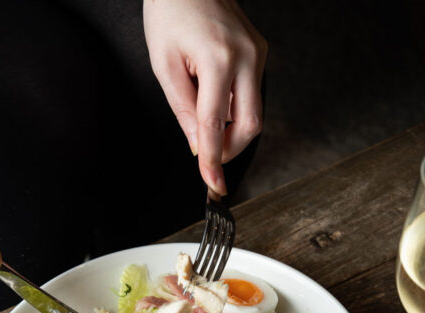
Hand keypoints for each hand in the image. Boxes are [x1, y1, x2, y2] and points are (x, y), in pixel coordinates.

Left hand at [143, 0, 266, 195]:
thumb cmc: (170, 12)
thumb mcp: (164, 63)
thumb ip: (182, 108)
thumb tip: (197, 145)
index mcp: (219, 59)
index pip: (215, 123)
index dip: (212, 158)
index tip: (212, 183)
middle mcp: (247, 57)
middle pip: (249, 125)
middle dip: (229, 148)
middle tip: (207, 155)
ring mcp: (258, 54)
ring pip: (253, 112)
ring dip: (230, 127)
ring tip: (204, 116)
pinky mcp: (260, 53)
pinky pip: (251, 93)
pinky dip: (234, 108)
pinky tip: (214, 97)